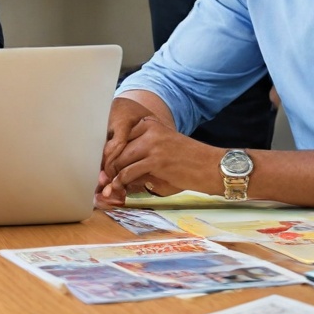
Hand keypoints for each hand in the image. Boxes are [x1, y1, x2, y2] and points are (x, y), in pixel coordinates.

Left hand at [99, 111, 218, 205]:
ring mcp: (151, 143)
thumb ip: (141, 156)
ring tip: (108, 187)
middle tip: (101, 179)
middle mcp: (148, 129)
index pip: (120, 137)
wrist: (212, 167)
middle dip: (108, 166)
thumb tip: (116, 172)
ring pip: (120, 160)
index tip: (103, 167)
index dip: (110, 154)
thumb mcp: (162, 151)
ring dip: (112, 176)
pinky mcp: (155, 160)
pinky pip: (128, 172)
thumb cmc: (188, 162)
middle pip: (117, 148)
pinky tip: (118, 189)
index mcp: (149, 123)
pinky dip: (120, 183)